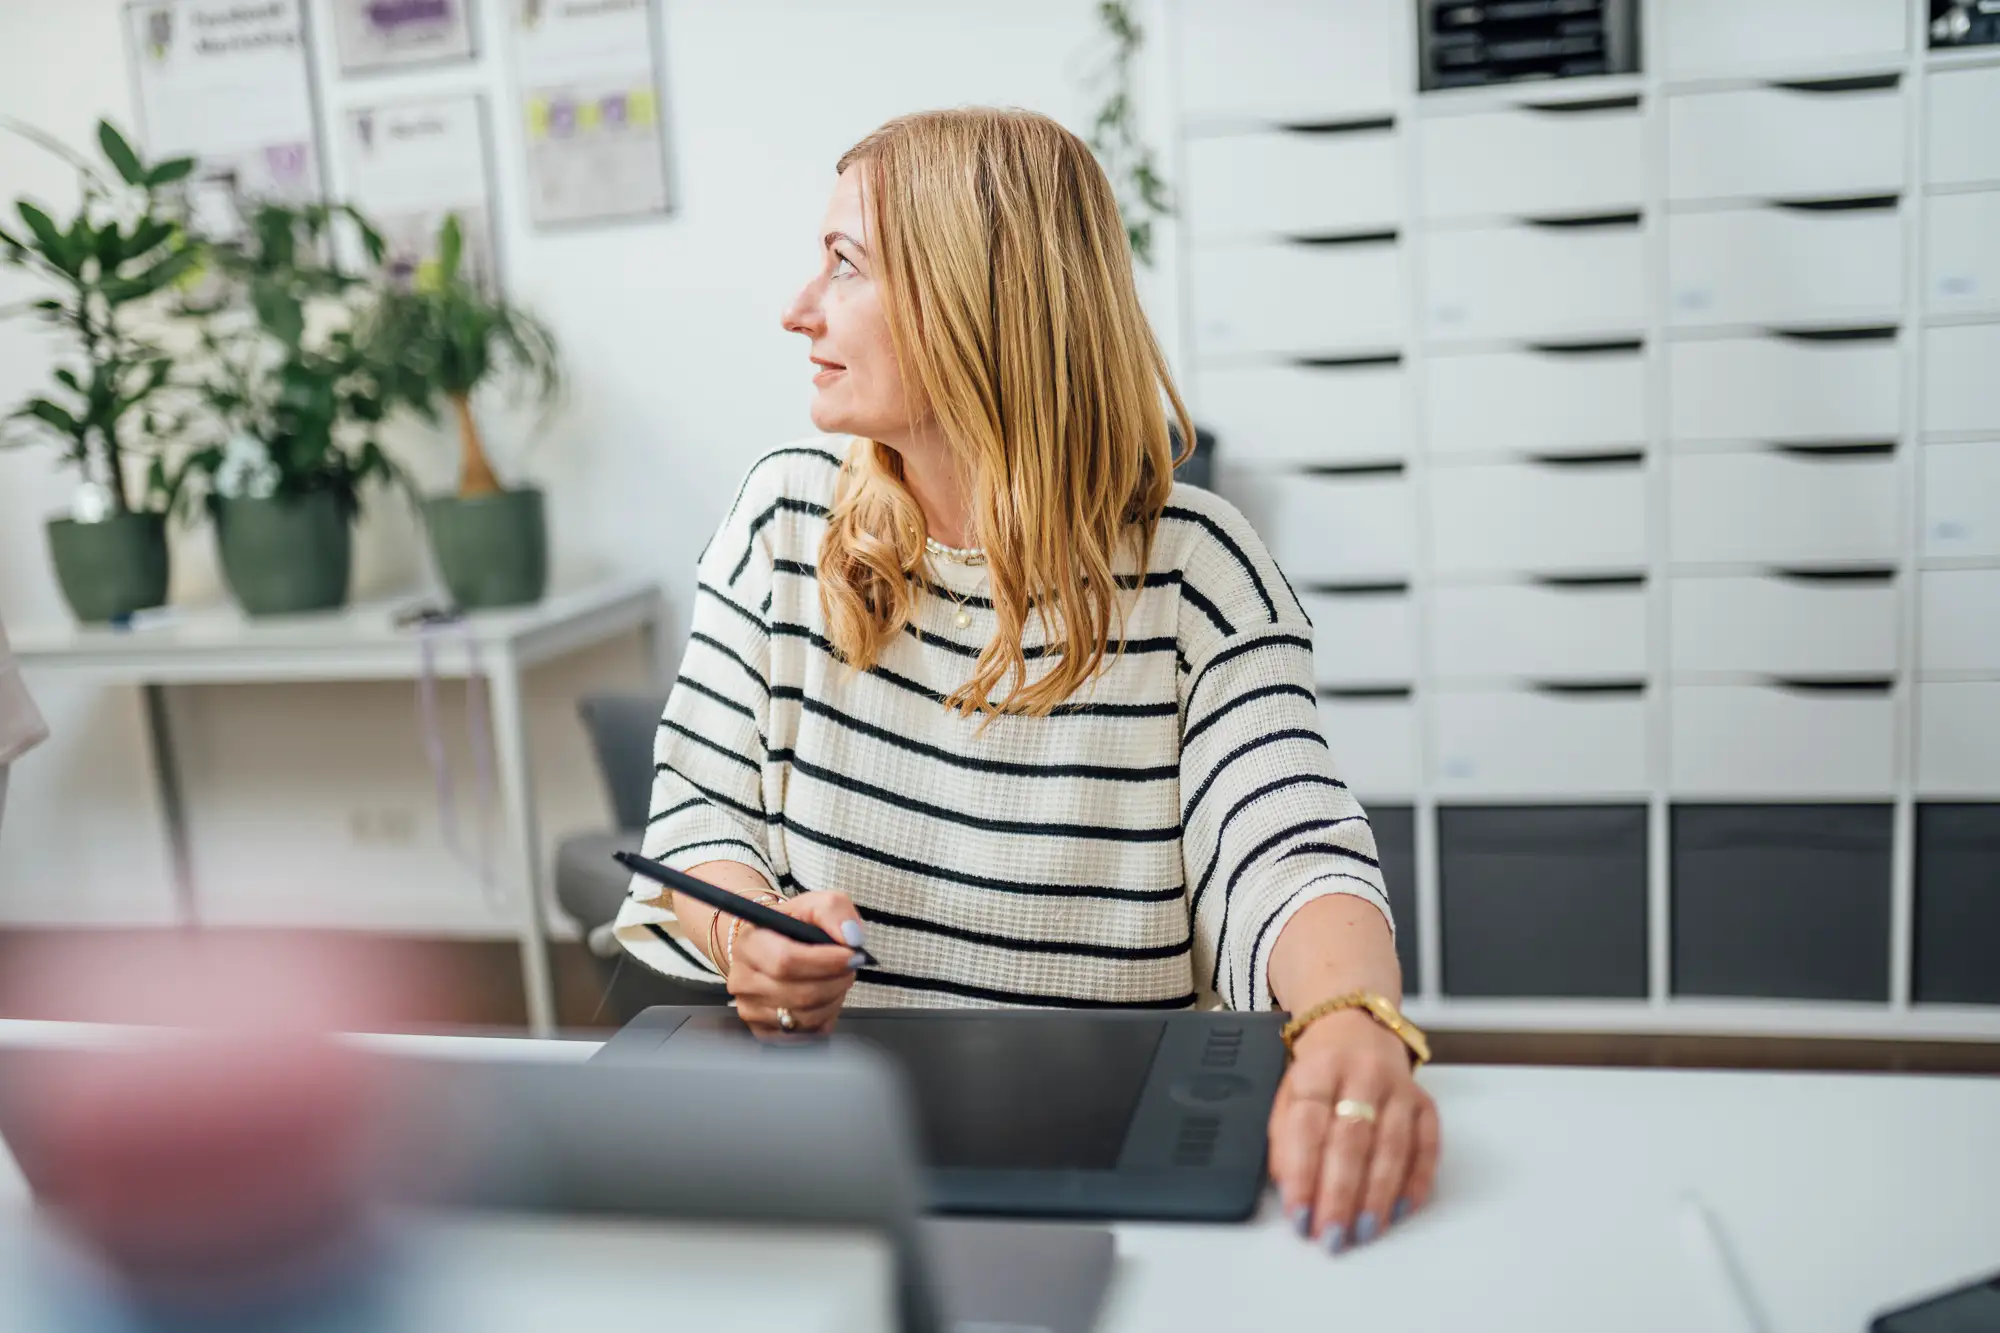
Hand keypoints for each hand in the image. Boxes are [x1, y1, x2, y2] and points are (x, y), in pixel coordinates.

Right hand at [725, 891, 867, 1035]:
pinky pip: (807, 1035)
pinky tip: (824, 997)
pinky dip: (826, 1017)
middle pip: (800, 994)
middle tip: (850, 967)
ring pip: (806, 1017)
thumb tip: (851, 938)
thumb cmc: (794, 926)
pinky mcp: (763, 1031)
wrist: (773, 947)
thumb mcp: (816, 904)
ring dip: (834, 999)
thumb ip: (834, 910)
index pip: (786, 961)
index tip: (851, 955)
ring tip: (837, 979)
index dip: (826, 962)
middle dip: (836, 981)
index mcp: (749, 943)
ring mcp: (750, 1009)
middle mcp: (742, 980)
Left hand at [1267, 1008, 1439, 1253]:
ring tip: (1363, 1231)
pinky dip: (1415, 1182)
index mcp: (1319, 1070)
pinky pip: (1427, 1147)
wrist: (1355, 1026)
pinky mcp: (1426, 1103)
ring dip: (1377, 1196)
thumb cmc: (1319, 1071)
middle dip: (1341, 1194)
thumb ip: (1285, 1137)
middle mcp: (1362, 1074)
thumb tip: (1289, 1186)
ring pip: (1392, 1147)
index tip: (1299, 1214)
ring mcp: (1399, 1088)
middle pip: (1352, 1140)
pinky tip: (1400, 1210)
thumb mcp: (1289, 1090)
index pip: (1308, 1127)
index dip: (1303, 1175)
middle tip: (1332, 1234)